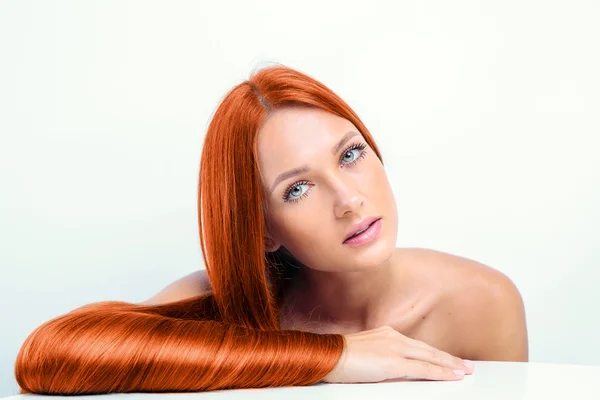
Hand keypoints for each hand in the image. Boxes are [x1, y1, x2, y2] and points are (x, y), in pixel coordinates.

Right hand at [323, 325, 474, 382]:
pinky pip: (423, 368)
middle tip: (467, 365)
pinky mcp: (394, 361)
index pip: (417, 346)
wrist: (327, 354)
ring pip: (430, 357)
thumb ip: (381, 359)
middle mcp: (393, 337)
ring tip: (465, 371)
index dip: (434, 354)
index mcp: (386, 334)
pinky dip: (440, 372)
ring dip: (449, 365)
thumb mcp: (364, 355)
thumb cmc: (338, 356)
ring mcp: (395, 348)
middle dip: (449, 358)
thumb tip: (393, 369)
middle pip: (428, 350)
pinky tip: (452, 376)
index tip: (448, 359)